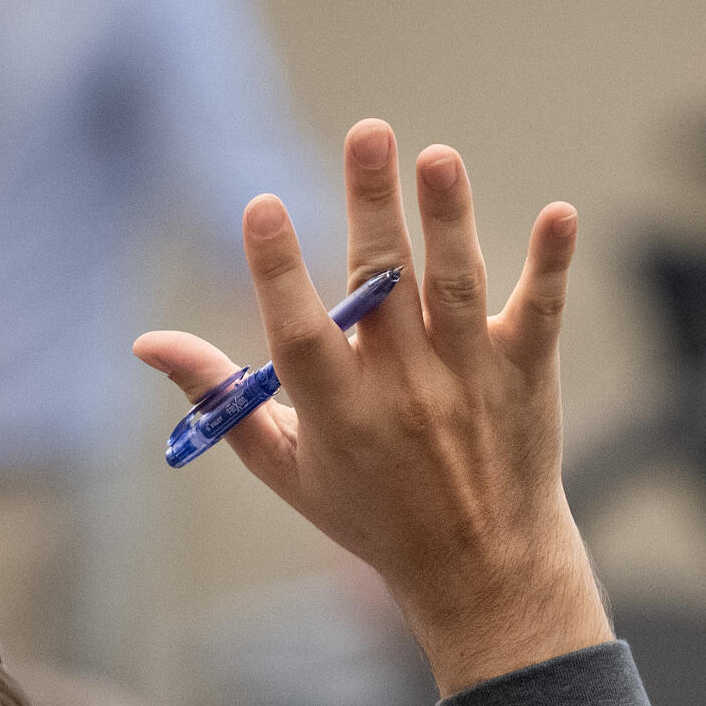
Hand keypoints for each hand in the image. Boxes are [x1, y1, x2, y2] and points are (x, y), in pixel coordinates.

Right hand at [135, 119, 611, 694]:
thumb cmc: (370, 513)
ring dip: (448, 218)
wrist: (483, 573)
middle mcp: (404, 391)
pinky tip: (559, 214)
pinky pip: (541, 313)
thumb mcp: (284, 466)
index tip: (260, 206)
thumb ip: (221, 396)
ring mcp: (469, 380)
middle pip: (383, 287)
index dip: (278, 271)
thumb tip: (146, 342)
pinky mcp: (525, 375)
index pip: (300, 333)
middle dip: (372, 206)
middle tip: (368, 133)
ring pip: (458, 287)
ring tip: (436, 156)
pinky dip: (551, 265)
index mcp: (337, 413)